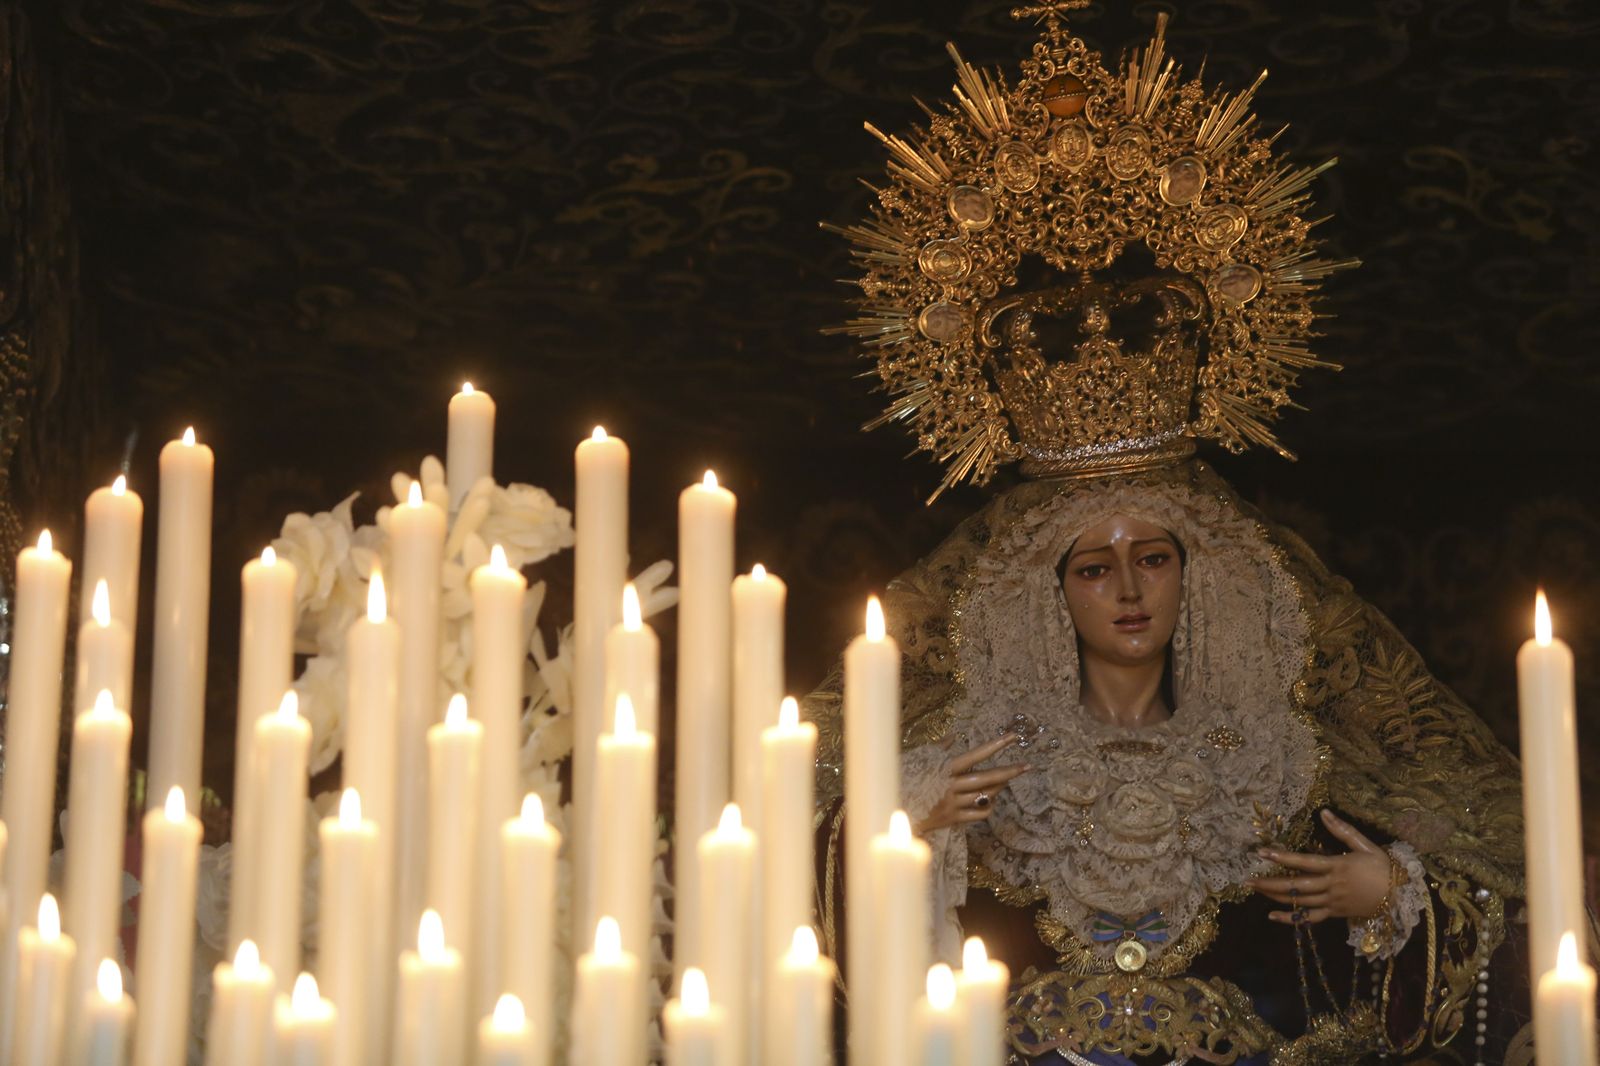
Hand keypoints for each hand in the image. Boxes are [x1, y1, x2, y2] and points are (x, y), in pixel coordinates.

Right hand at [915, 732, 1028, 833]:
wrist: (895, 810)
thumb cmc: (906, 780)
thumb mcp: (920, 760)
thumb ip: (939, 748)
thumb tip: (953, 736)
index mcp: (944, 769)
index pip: (975, 755)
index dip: (995, 746)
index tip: (1013, 738)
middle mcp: (951, 786)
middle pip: (987, 778)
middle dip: (1009, 771)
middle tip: (1027, 766)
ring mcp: (953, 804)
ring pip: (985, 795)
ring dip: (998, 787)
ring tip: (1004, 781)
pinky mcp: (953, 819)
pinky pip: (979, 813)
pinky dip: (987, 806)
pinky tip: (988, 801)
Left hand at [1250, 809, 1394, 924]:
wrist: (1402, 896)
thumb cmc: (1384, 867)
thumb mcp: (1366, 845)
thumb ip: (1343, 830)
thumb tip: (1324, 813)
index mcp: (1337, 866)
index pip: (1304, 862)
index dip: (1282, 858)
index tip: (1262, 853)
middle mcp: (1331, 886)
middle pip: (1296, 885)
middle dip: (1270, 883)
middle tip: (1248, 879)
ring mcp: (1332, 901)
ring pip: (1300, 901)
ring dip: (1276, 897)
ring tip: (1256, 890)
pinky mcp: (1335, 913)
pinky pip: (1310, 918)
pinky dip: (1291, 919)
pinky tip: (1273, 917)